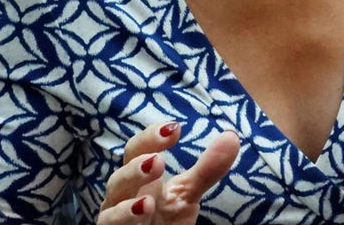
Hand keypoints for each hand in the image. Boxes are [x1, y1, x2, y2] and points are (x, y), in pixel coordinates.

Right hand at [97, 122, 239, 224]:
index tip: (175, 128)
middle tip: (158, 161)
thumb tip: (231, 136)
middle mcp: (122, 195)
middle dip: (136, 168)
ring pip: (111, 209)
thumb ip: (207, 168)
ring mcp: (115, 218)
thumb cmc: (165, 216)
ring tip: (148, 203)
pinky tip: (140, 214)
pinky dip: (123, 221)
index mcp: (138, 175)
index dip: (151, 137)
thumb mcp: (188, 192)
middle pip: (119, 177)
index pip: (138, 149)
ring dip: (127, 206)